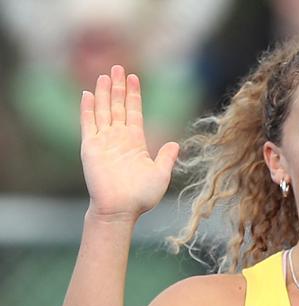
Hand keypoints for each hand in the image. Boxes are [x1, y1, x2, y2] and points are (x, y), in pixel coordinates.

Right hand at [80, 65, 179, 221]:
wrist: (121, 209)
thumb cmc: (141, 196)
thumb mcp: (161, 174)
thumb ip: (166, 157)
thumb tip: (175, 144)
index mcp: (135, 142)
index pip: (134, 112)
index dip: (134, 95)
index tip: (134, 77)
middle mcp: (119, 138)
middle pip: (118, 106)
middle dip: (119, 86)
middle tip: (118, 67)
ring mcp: (104, 141)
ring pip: (103, 110)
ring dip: (104, 92)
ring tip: (105, 74)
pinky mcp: (91, 147)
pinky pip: (88, 124)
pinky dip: (87, 109)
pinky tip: (87, 94)